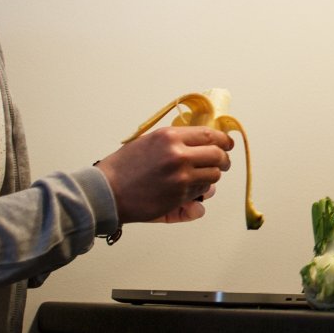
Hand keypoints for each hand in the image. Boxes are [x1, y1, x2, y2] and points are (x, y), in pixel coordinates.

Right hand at [98, 125, 232, 223]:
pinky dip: (200, 192)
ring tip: (202, 178)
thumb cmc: (123, 167)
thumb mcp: (149, 142)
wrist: (105, 192)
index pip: (210, 135)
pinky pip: (202, 192)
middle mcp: (178, 155)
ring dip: (211, 177)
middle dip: (224, 160)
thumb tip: (206, 142)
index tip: (228, 144)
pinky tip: (190, 191)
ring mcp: (180, 177)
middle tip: (223, 163)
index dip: (224, 140)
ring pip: (214, 176)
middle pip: (218, 155)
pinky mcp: (179, 196)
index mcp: (170, 137)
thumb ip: (176, 141)